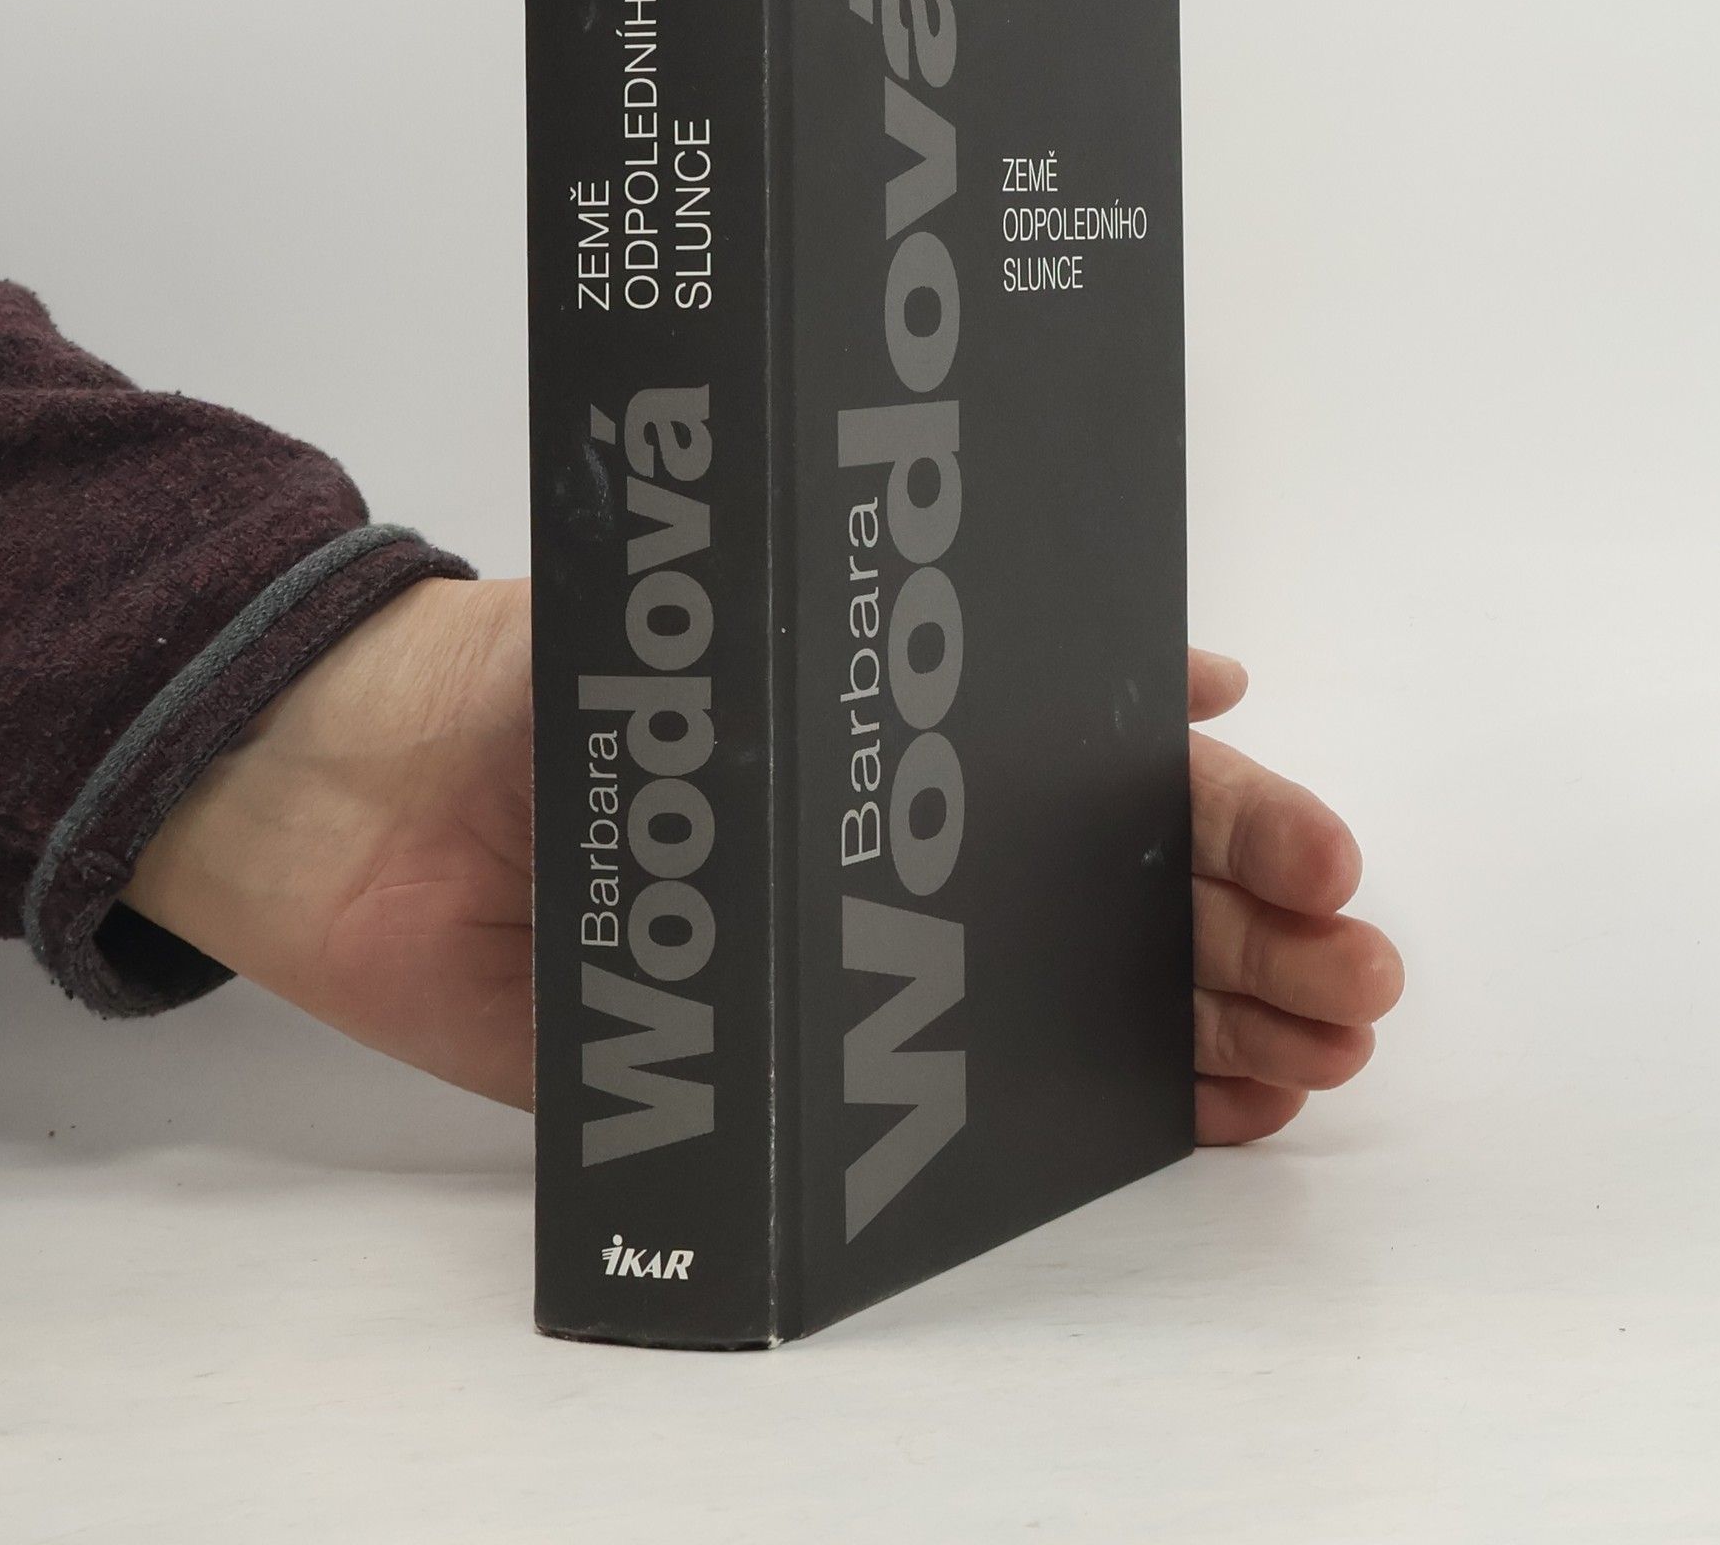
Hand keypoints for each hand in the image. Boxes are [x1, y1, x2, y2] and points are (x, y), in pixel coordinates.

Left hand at [128, 585, 1400, 1139]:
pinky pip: (956, 1105)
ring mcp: (862, 958)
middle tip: (1356, 988)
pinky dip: (1086, 1110)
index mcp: (910, 727)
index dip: (1230, 817)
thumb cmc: (545, 672)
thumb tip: (1171, 672)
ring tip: (1317, 1061)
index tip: (1323, 863)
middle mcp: (909, 840)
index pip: (1111, 775)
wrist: (363, 799)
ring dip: (1210, 1026)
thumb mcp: (742, 605)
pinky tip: (1202, 1114)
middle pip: (1120, 898)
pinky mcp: (792, 1064)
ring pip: (1073, 1001)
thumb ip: (915, 634)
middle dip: (1255, 938)